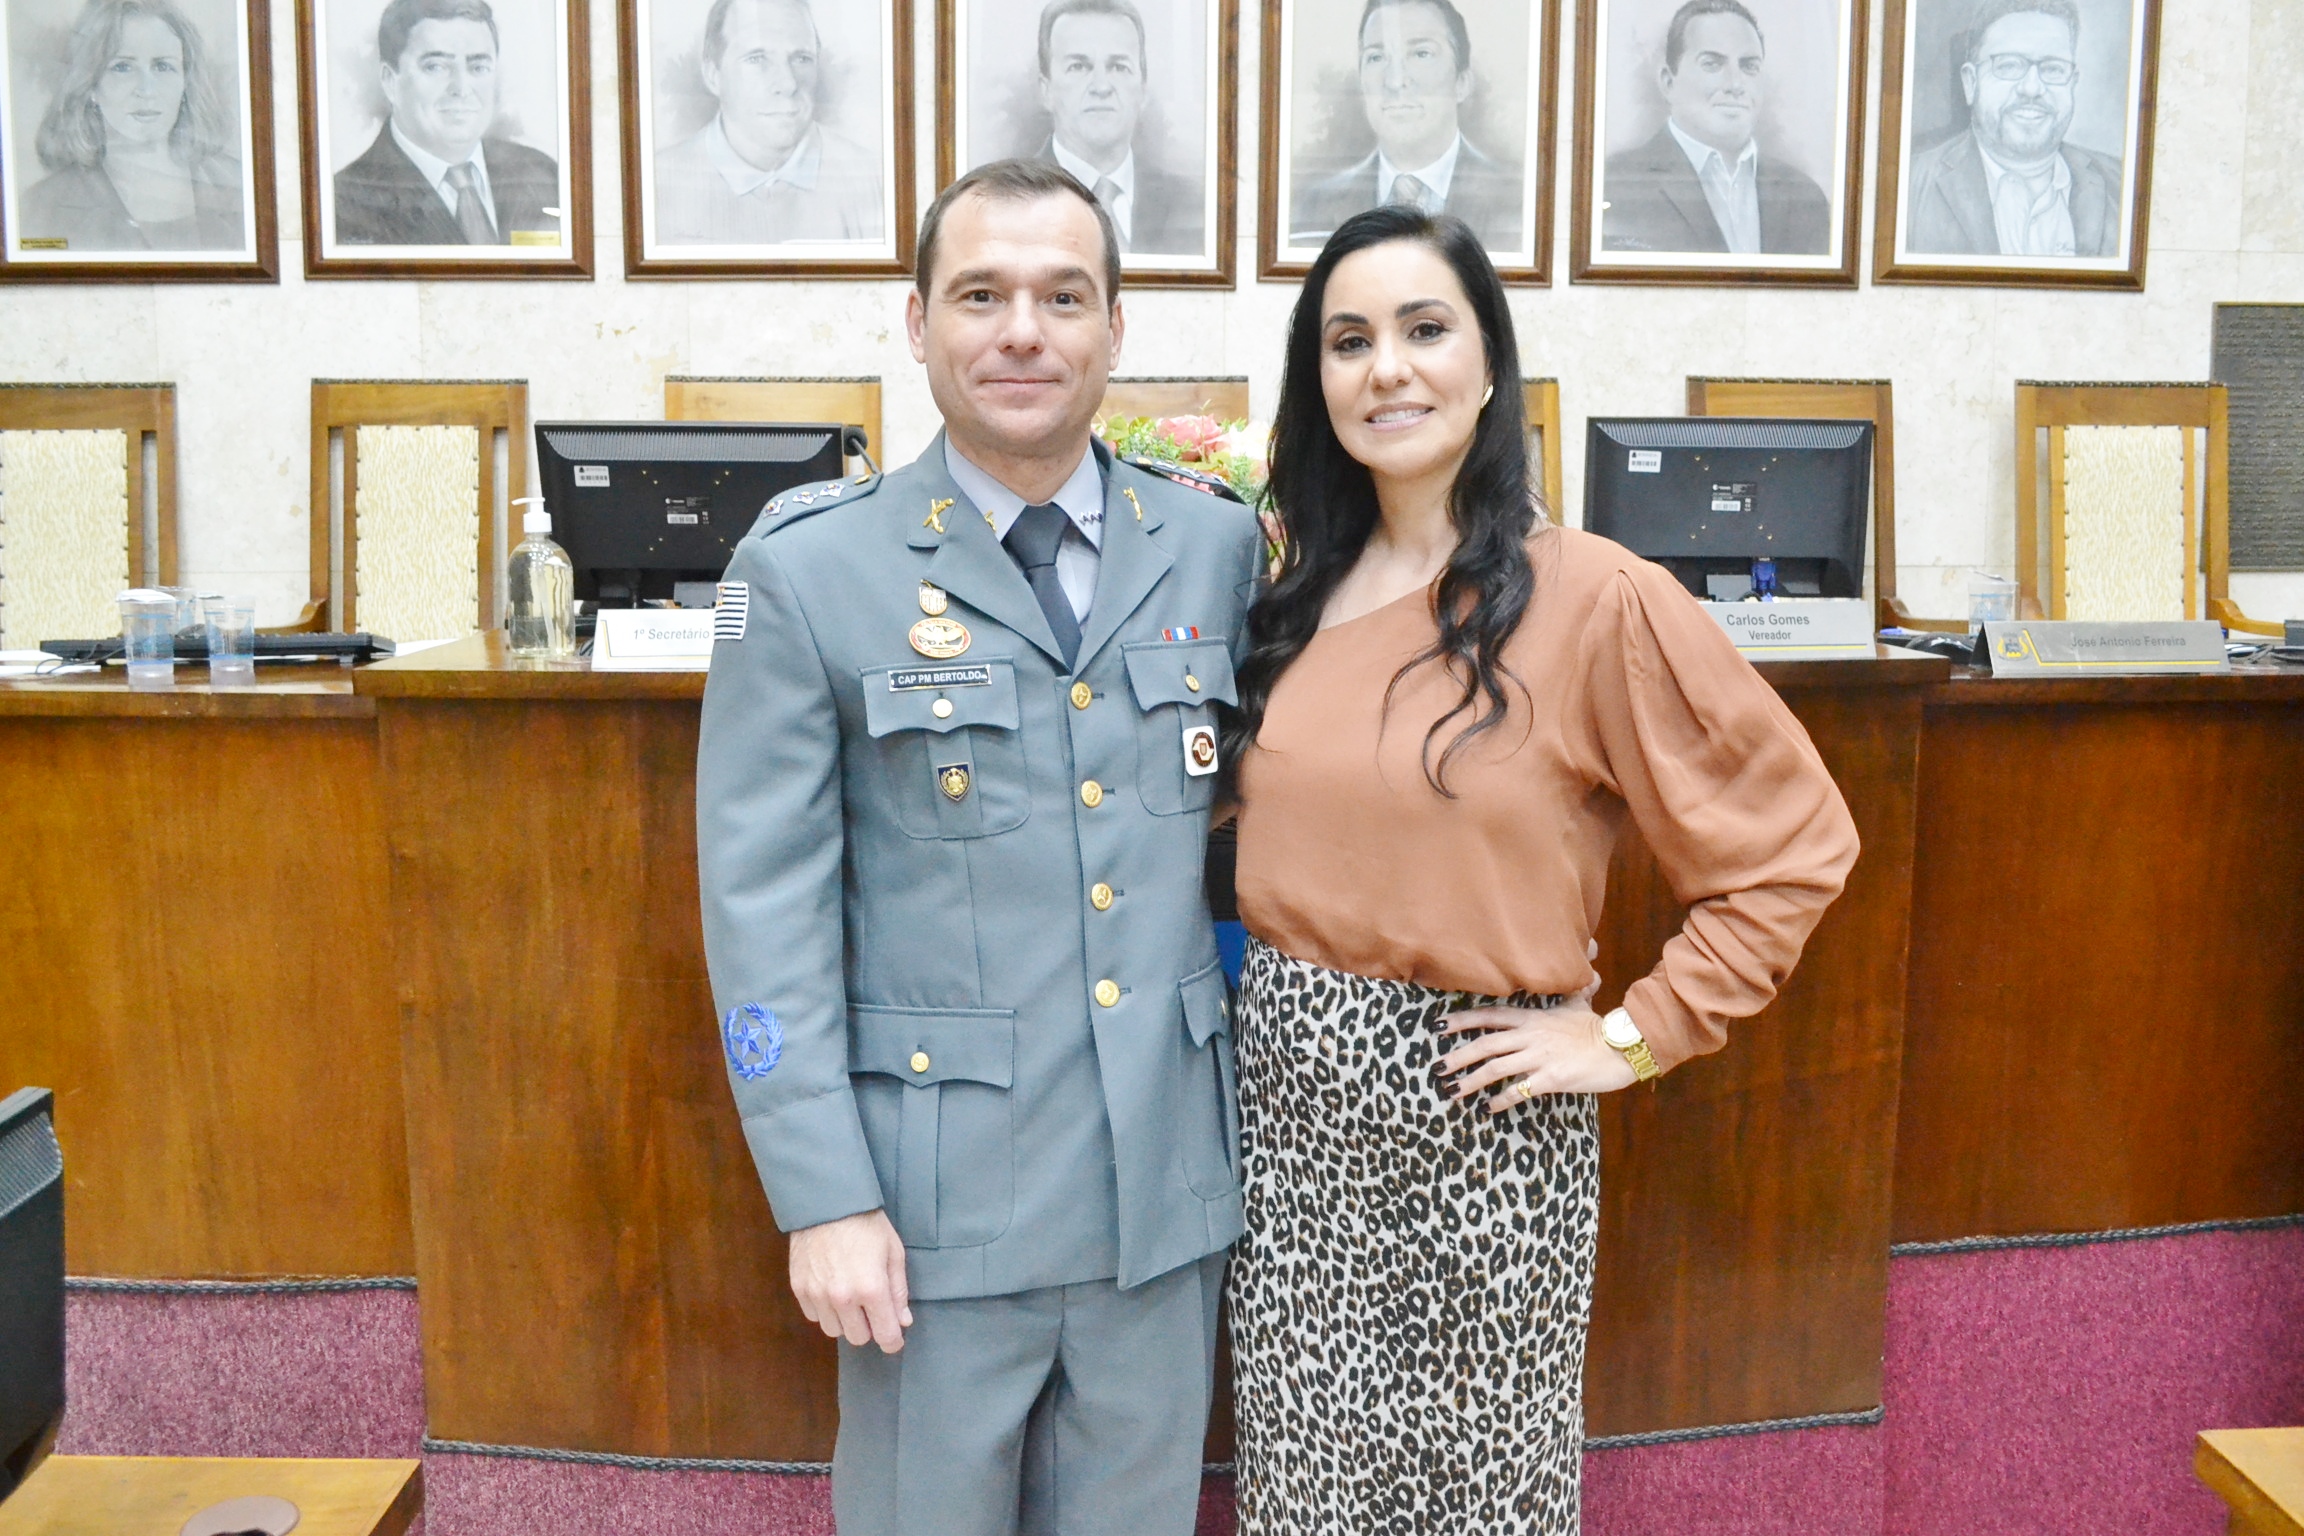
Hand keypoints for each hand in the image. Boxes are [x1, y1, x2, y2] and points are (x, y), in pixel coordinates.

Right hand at [789, 1209, 911, 1352]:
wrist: (827, 1202)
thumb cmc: (867, 1224)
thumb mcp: (893, 1253)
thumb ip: (898, 1291)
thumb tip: (902, 1322)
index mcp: (872, 1289)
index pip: (885, 1335)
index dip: (893, 1341)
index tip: (894, 1339)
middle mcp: (843, 1298)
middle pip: (858, 1338)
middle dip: (868, 1327)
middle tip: (871, 1308)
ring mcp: (817, 1295)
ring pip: (834, 1331)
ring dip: (845, 1321)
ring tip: (849, 1297)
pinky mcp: (799, 1289)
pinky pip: (814, 1316)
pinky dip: (824, 1310)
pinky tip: (831, 1290)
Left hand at [1438, 1001, 1637, 1111]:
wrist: (1622, 1048)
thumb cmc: (1599, 1028)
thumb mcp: (1579, 1004)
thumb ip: (1573, 992)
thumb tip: (1587, 973)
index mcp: (1533, 1018)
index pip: (1489, 1016)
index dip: (1462, 1020)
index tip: (1438, 1026)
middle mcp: (1531, 1036)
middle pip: (1485, 1044)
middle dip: (1458, 1056)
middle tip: (1437, 1067)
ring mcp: (1539, 1057)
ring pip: (1495, 1069)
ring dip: (1470, 1081)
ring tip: (1451, 1091)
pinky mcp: (1550, 1078)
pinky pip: (1518, 1090)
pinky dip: (1500, 1100)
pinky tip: (1487, 1108)